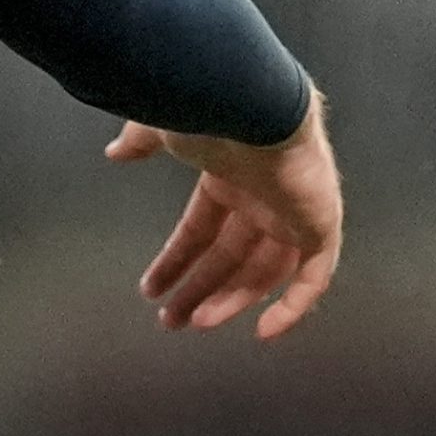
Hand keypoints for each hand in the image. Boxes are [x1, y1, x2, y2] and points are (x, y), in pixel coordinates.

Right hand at [106, 87, 341, 338]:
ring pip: (264, 272)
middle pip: (230, 258)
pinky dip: (294, 307)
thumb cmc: (208, 112)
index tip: (150, 288)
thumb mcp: (161, 131)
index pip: (200, 230)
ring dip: (231, 299)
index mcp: (228, 177)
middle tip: (171, 320)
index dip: (175, 260)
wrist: (254, 103)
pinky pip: (314, 277)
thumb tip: (114, 153)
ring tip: (196, 321)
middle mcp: (261, 198)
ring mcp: (292, 212)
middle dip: (200, 288)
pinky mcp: (320, 224)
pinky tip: (265, 331)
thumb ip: (140, 143)